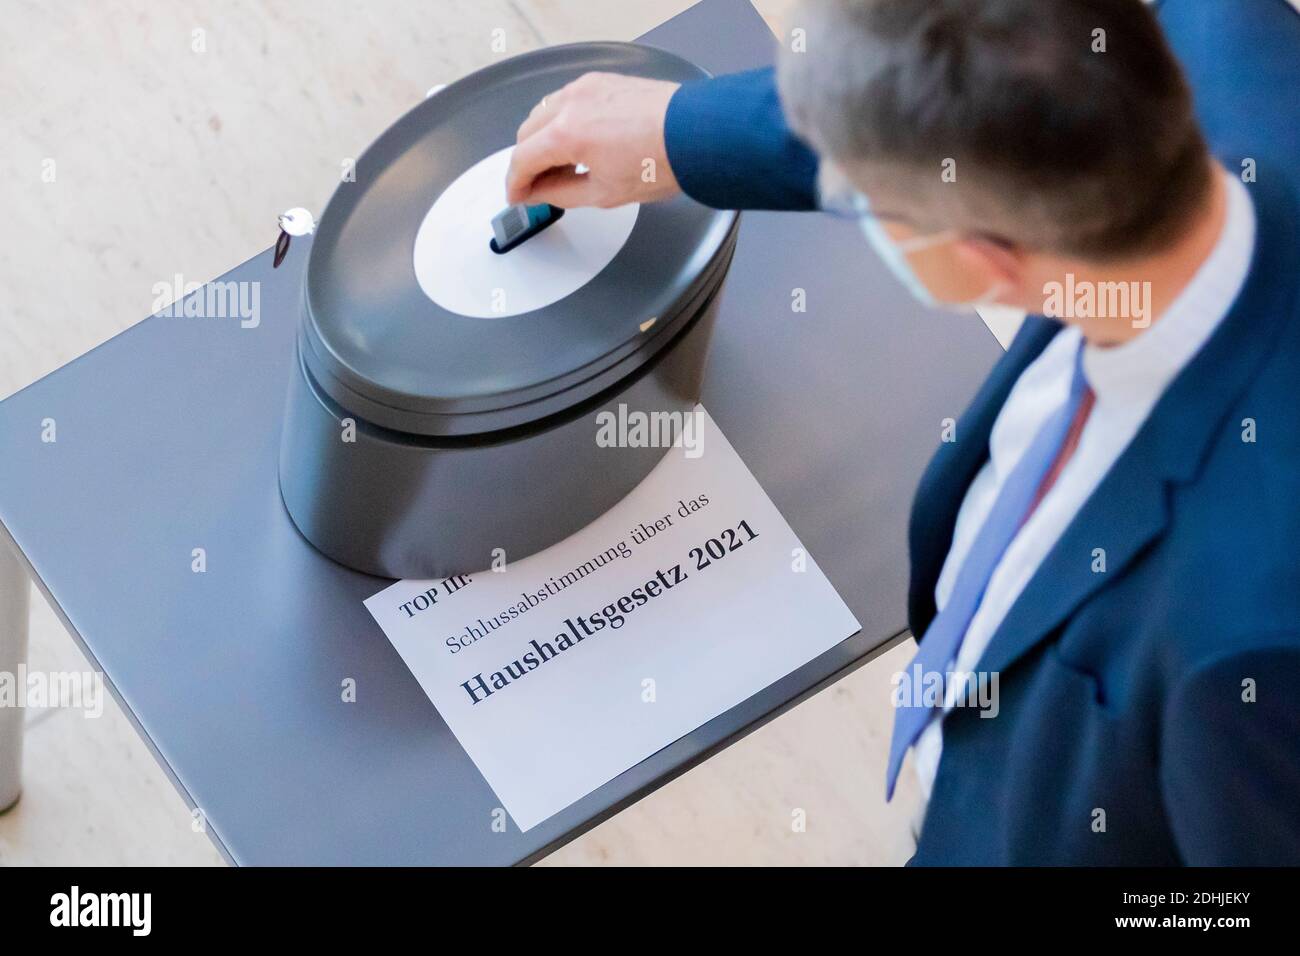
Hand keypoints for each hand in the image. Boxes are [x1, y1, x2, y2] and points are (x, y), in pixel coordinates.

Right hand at [505, 72, 681, 208]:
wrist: (695, 135)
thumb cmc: (661, 161)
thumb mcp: (603, 193)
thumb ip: (560, 193)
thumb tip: (540, 193)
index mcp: (566, 133)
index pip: (522, 159)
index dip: (515, 184)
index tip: (518, 196)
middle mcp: (571, 103)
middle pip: (527, 133)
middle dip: (528, 161)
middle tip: (539, 186)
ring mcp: (586, 87)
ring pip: (544, 113)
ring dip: (544, 139)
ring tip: (564, 166)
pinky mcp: (602, 81)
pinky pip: (568, 100)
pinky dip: (563, 120)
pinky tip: (580, 141)